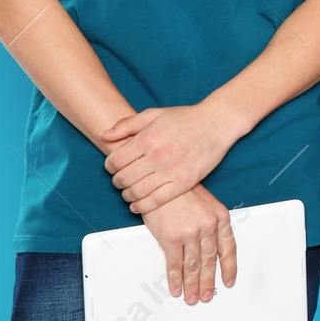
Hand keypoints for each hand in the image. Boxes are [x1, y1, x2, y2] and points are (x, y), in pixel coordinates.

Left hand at [102, 103, 240, 213]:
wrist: (216, 123)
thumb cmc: (185, 118)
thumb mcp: (153, 114)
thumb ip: (126, 124)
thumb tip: (104, 135)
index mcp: (147, 138)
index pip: (115, 161)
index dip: (109, 166)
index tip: (113, 167)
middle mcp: (157, 156)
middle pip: (123, 179)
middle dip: (117, 181)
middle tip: (120, 180)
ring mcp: (171, 171)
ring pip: (136, 192)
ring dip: (127, 195)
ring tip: (129, 192)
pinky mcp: (183, 183)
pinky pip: (155, 201)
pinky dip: (141, 206)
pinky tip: (137, 204)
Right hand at [140, 183, 237, 304]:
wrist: (160, 179)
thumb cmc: (181, 190)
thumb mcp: (205, 203)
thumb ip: (210, 224)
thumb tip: (208, 249)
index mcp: (220, 217)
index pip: (229, 248)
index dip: (229, 268)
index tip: (228, 281)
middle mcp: (208, 227)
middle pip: (210, 262)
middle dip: (208, 283)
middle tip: (207, 296)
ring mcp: (190, 233)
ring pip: (193, 267)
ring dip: (192, 286)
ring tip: (192, 298)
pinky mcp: (171, 238)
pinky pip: (175, 265)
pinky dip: (175, 280)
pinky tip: (176, 289)